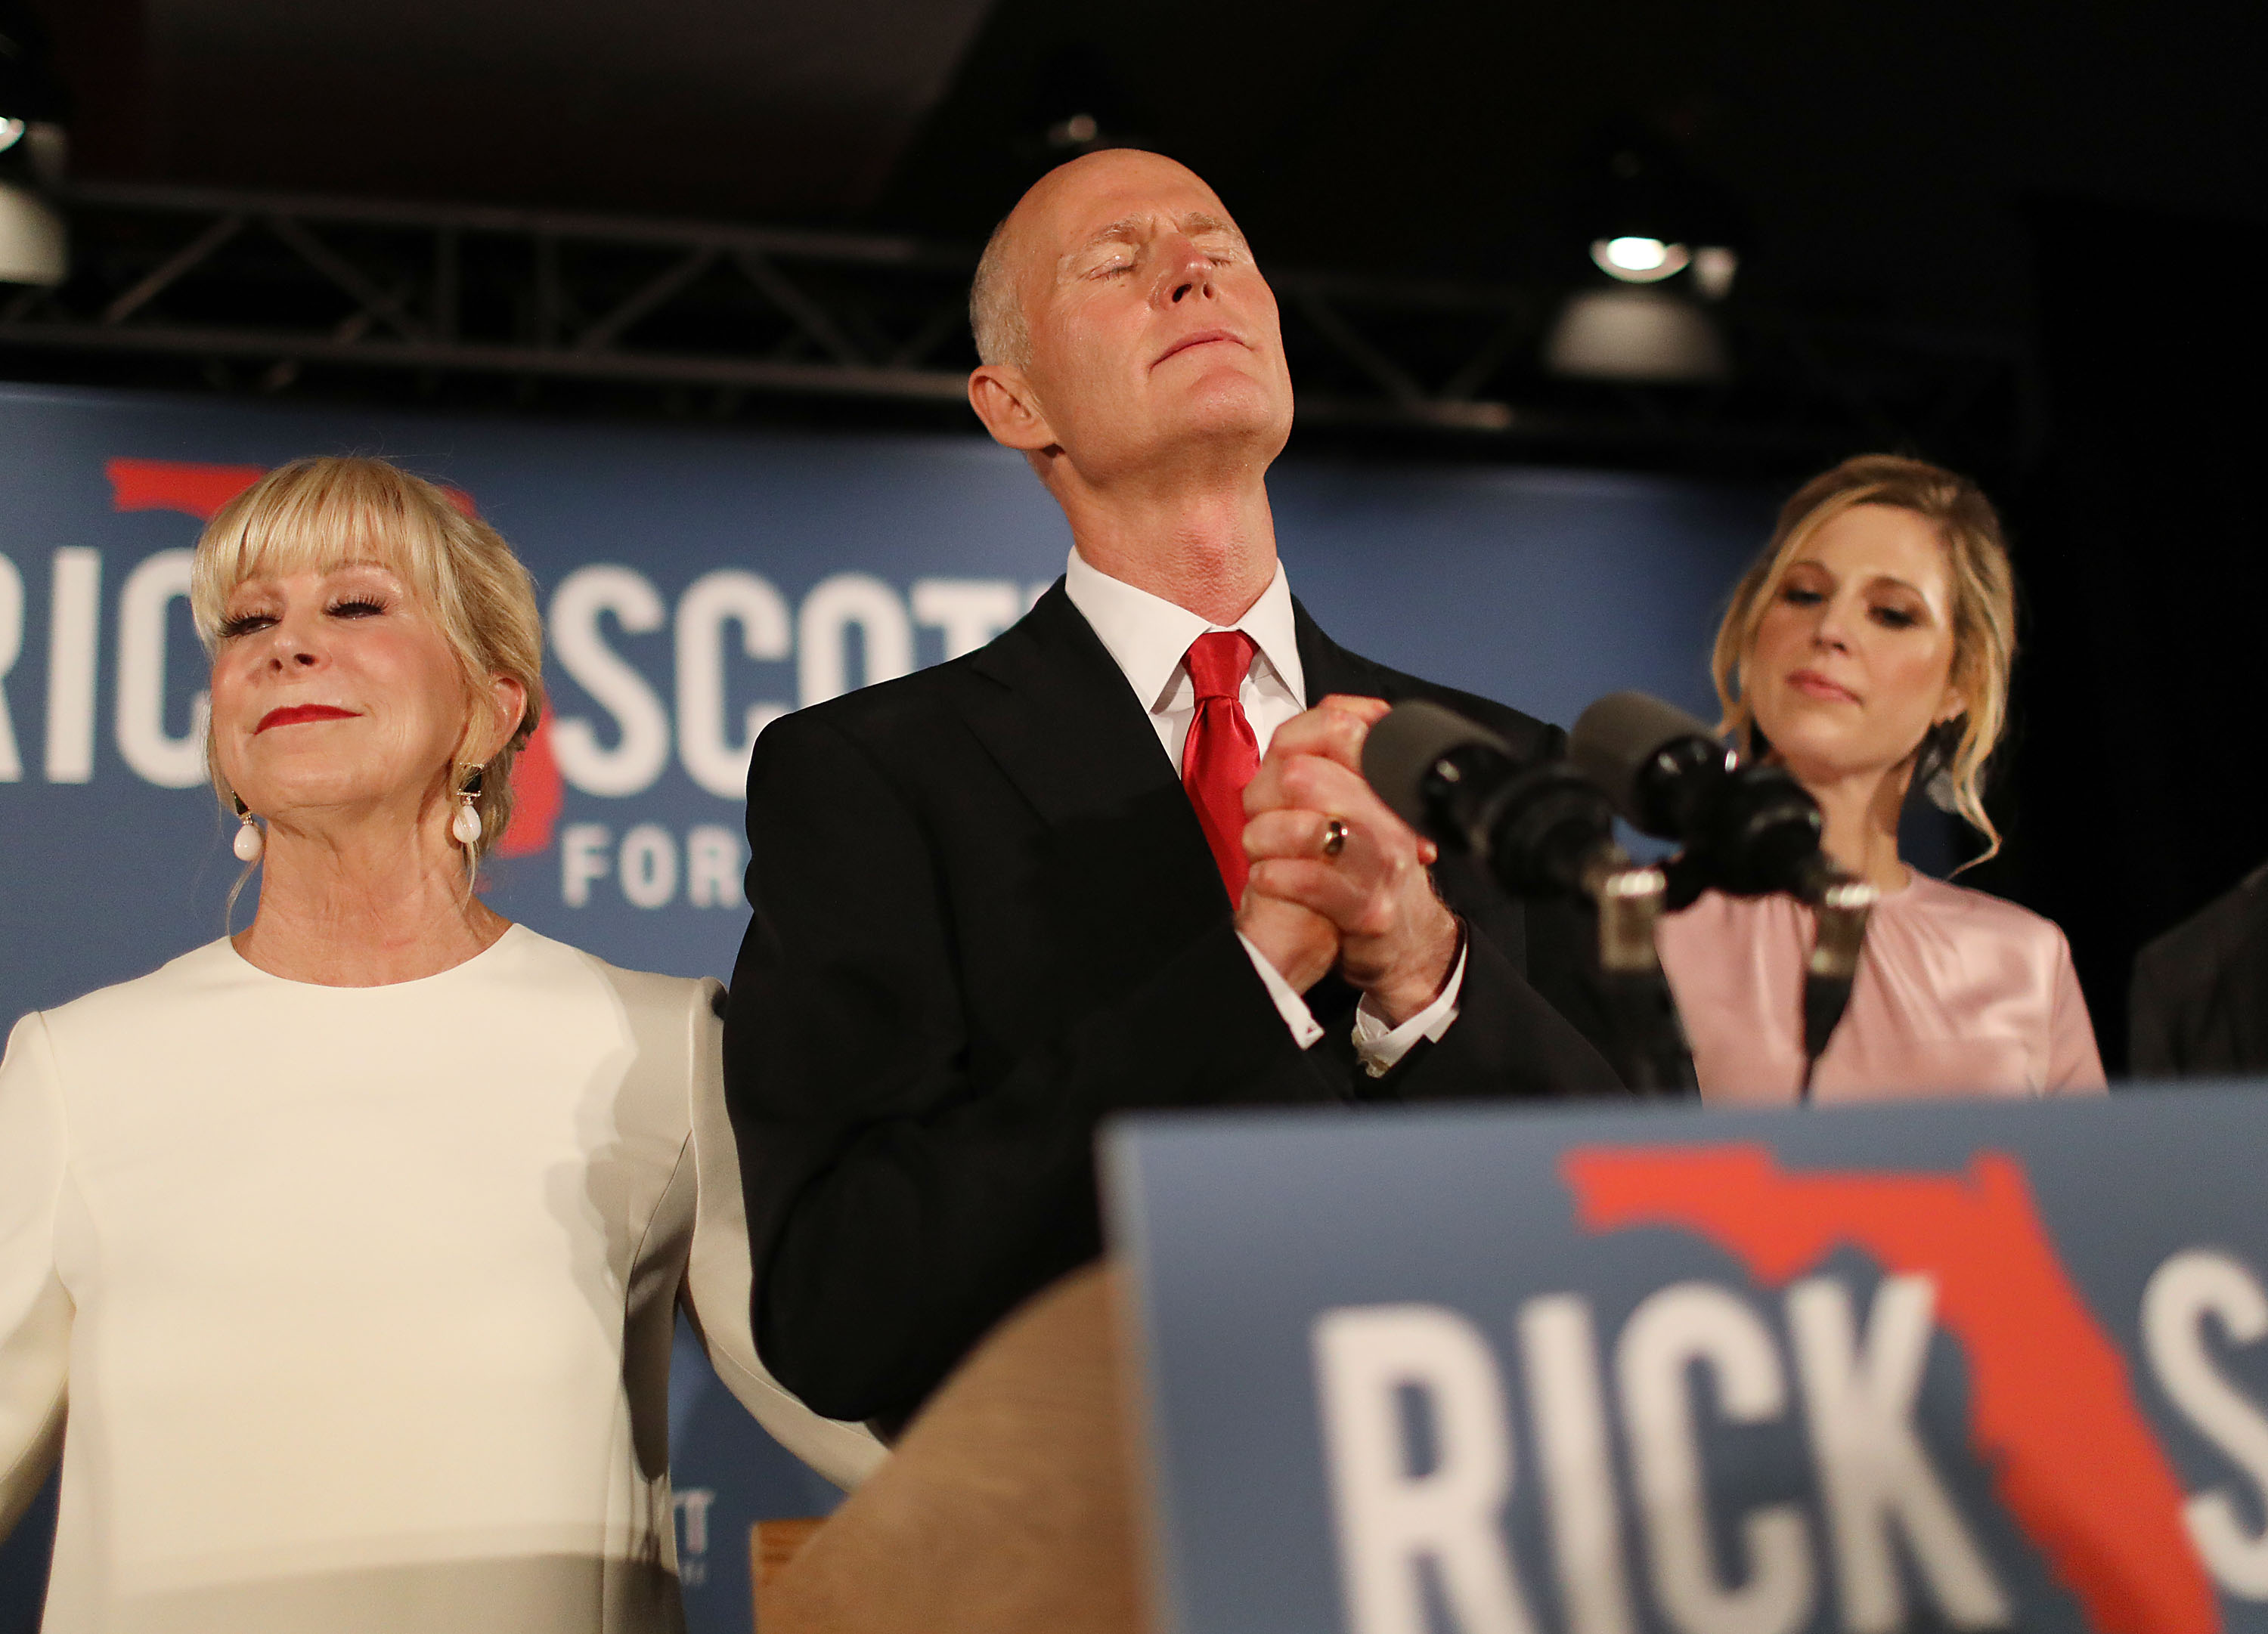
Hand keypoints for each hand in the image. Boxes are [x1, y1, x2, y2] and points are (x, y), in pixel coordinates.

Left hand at [1241, 696, 1460, 1024]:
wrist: (1405, 938)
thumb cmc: (1370, 861)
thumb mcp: (1367, 799)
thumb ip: (1347, 751)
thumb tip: (1343, 711)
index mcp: (1389, 777)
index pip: (1335, 723)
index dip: (1293, 741)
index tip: (1285, 766)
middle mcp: (1392, 815)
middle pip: (1303, 774)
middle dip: (1265, 796)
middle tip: (1264, 816)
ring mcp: (1383, 862)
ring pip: (1303, 826)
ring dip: (1263, 840)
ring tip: (1263, 850)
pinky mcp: (1367, 907)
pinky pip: (1306, 880)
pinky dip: (1273, 877)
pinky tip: (1268, 877)